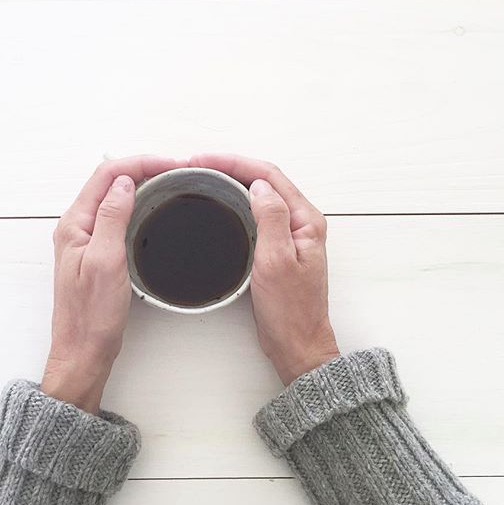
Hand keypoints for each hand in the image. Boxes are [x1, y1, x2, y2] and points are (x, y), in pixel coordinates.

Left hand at [41, 155, 184, 412]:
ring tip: (167, 181)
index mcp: (74, 224)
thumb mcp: (105, 262)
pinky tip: (151, 208)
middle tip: (174, 170)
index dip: (138, 163)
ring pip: (112, 197)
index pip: (106, 175)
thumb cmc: (92, 315)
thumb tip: (124, 182)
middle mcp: (77, 227)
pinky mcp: (96, 252)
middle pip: (108, 181)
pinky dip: (135, 204)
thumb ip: (112, 218)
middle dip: (140, 167)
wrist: (84, 351)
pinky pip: (115, 216)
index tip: (170, 164)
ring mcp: (86, 239)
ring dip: (138, 182)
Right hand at [189, 154, 339, 384]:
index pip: (269, 176)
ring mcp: (290, 234)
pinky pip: (258, 214)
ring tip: (205, 176)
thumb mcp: (277, 261)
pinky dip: (237, 202)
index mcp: (305, 220)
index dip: (235, 163)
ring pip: (260, 195)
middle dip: (232, 166)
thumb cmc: (290, 310)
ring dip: (234, 181)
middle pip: (265, 180)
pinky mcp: (279, 247)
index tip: (204, 160)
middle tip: (198, 164)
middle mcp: (301, 222)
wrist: (297, 344)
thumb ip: (271, 219)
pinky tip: (221, 203)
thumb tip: (259, 186)